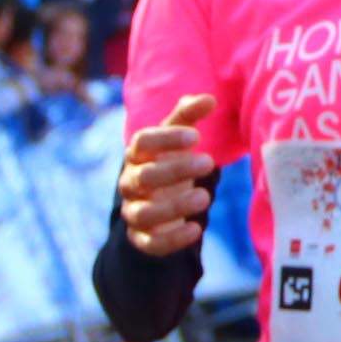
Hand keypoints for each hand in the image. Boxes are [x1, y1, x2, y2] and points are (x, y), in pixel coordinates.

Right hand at [118, 95, 217, 254]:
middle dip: (175, 170)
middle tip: (209, 163)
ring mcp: (134, 212)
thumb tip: (210, 98)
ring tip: (205, 196)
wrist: (156, 203)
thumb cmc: (168, 162)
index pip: (142, 142)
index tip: (195, 137)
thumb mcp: (177, 138)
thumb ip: (188, 116)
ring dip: (175, 206)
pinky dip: (172, 239)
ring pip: (145, 213)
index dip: (166, 139)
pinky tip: (196, 229)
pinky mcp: (142, 238)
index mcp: (137, 155)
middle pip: (144, 177)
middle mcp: (130, 183)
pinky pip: (151, 243)